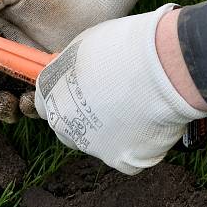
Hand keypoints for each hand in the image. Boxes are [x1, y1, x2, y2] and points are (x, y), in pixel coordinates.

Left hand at [34, 4, 206, 174]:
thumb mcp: (85, 46)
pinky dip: (142, 144)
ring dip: (116, 130)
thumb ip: (74, 68)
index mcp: (50, 94)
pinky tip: (153, 122)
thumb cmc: (125, 46)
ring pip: (101, 143)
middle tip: (116, 100)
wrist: (160, 66)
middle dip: (88, 118)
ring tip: (141, 106)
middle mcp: (64, 124)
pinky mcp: (122, 161)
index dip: (67, 98)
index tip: (85, 93)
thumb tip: (79, 74)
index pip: (46, 104)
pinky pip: (130, 156)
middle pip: (70, 128)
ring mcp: (92, 145)